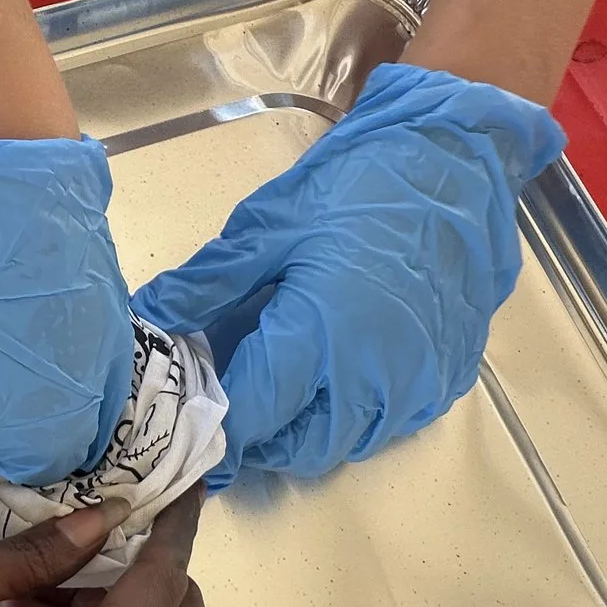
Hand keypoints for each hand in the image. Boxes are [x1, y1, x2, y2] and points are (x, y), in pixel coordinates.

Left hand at [133, 63, 564, 483]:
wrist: (455, 160)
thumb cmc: (359, 183)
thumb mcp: (269, 225)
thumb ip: (207, 283)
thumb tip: (152, 317)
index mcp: (320, 338)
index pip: (254, 417)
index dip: (218, 428)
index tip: (194, 419)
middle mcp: (373, 376)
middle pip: (301, 447)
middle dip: (262, 437)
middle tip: (238, 399)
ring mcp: (419, 382)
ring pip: (350, 443)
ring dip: (310, 429)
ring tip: (287, 386)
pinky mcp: (448, 376)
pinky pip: (393, 423)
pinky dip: (358, 414)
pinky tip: (340, 374)